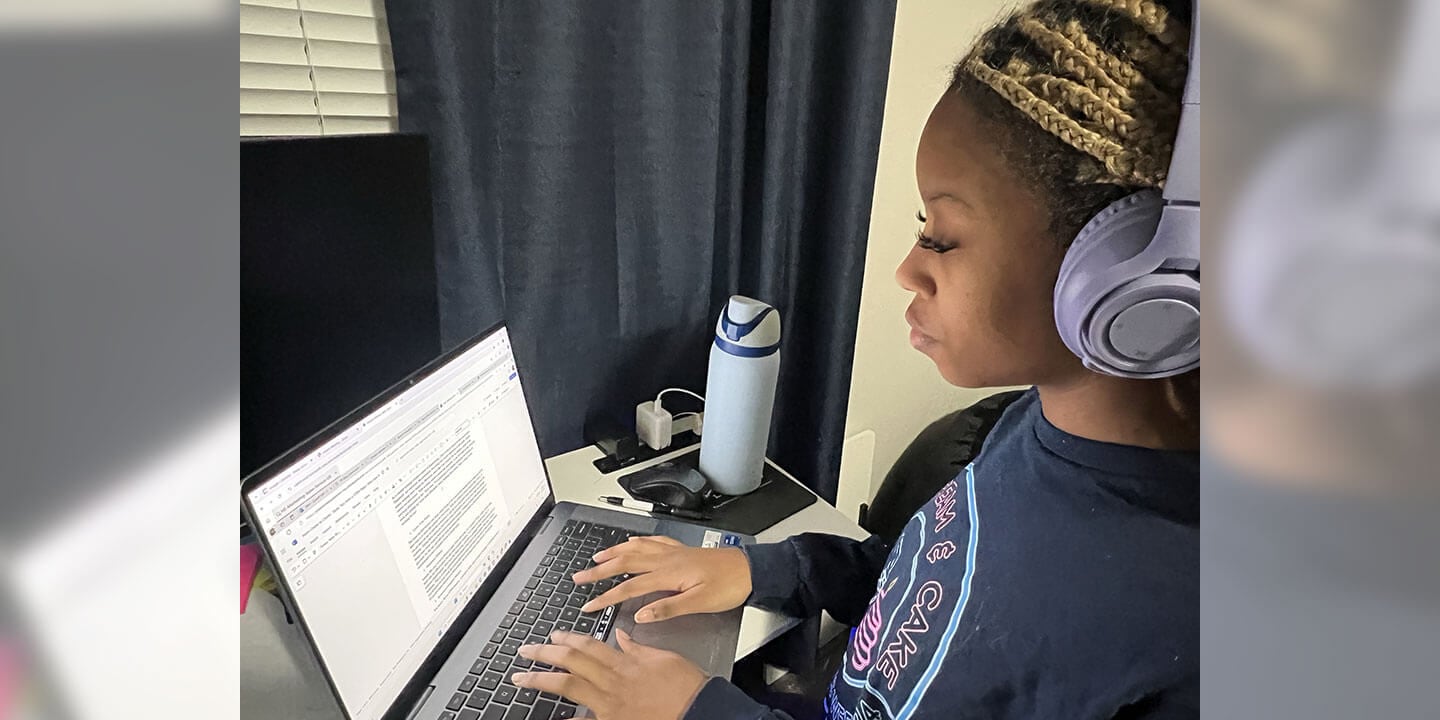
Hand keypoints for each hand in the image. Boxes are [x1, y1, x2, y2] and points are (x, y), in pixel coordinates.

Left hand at [513, 630, 705, 719]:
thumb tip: (621, 636)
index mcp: (625, 662)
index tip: (552, 635)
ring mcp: (609, 705)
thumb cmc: (686, 687)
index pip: (588, 644)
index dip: (567, 638)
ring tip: (521, 678)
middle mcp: (612, 682)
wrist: (699, 711)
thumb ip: (638, 648)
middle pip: (570, 662)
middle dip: (544, 654)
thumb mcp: (663, 657)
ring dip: (541, 681)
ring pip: (568, 688)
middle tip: (525, 651)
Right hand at [572, 535, 750, 622]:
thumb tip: (640, 615)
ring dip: (613, 552)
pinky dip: (638, 541)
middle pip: (625, 563)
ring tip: (596, 556)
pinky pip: (653, 541)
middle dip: (599, 571)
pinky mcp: (682, 550)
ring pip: (636, 549)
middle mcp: (667, 559)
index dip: (606, 597)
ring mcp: (673, 552)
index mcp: (668, 574)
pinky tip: (633, 541)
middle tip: (579, 577)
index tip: (589, 606)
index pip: (629, 587)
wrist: (750, 569)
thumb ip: (668, 608)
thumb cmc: (729, 586)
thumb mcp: (700, 604)